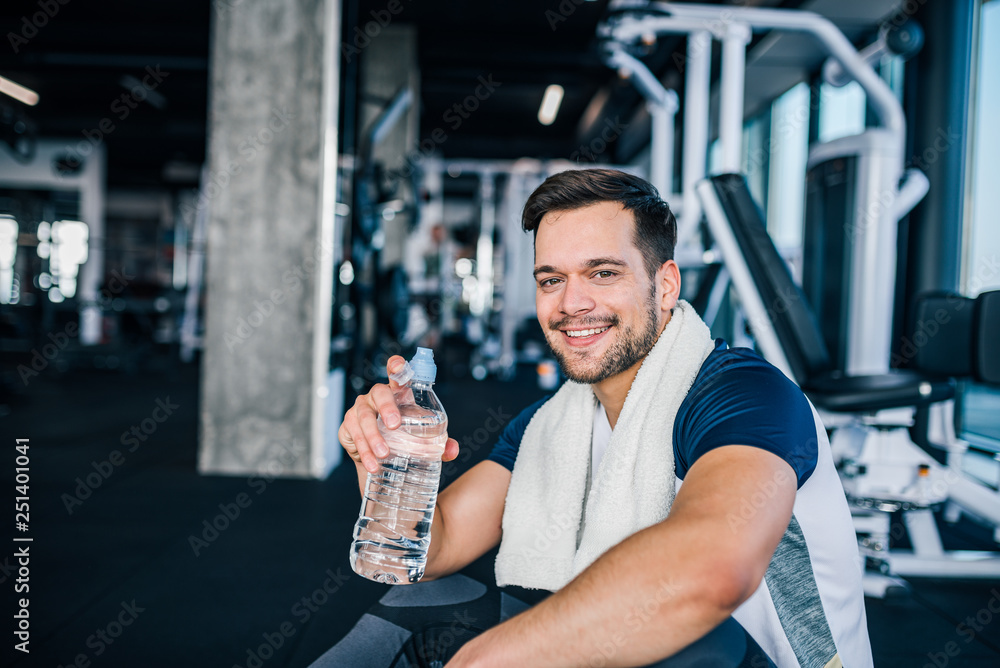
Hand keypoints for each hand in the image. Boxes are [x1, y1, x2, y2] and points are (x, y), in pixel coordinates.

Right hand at [338, 355, 459, 472]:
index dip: (396, 366)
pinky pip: (354, 436)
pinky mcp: (348, 427)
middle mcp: (376, 398)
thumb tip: (452, 449)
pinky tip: (373, 463)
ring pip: (364, 417)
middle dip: (387, 407)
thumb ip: (440, 444)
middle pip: (379, 393)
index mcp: (397, 394)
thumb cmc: (403, 439)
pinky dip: (364, 451)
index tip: (398, 365)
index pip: (396, 374)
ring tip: (384, 454)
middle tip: (395, 425)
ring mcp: (360, 410)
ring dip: (374, 436)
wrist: (379, 459)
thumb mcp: (422, 440)